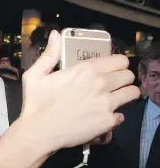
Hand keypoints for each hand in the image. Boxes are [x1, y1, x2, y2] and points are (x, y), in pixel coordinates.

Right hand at [20, 30, 139, 152]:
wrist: (38, 132)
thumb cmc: (35, 104)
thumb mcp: (35, 75)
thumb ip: (49, 54)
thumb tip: (55, 35)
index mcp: (85, 70)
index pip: (120, 60)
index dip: (117, 64)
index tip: (111, 70)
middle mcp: (100, 84)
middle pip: (129, 75)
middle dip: (123, 79)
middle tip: (113, 85)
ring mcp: (106, 103)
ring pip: (132, 94)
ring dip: (125, 95)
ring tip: (114, 99)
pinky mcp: (107, 121)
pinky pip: (122, 116)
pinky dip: (114, 116)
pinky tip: (102, 117)